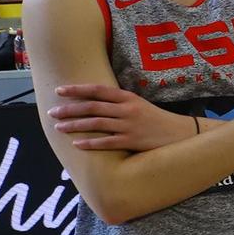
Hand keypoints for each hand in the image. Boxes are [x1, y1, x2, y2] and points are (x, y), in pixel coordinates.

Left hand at [48, 84, 192, 151]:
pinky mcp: (133, 141)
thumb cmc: (157, 120)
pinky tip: (78, 145)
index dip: (77, 90)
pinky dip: (91, 143)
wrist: (181, 133)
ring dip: (75, 126)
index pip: (98, 90)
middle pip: (92, 107)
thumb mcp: (139, 105)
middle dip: (70, 109)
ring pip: (96, 124)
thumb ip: (119, 103)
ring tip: (59, 128)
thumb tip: (93, 102)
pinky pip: (107, 142)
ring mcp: (130, 125)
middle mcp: (128, 109)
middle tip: (52, 112)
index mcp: (128, 98)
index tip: (59, 90)